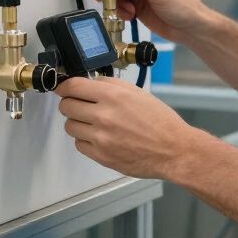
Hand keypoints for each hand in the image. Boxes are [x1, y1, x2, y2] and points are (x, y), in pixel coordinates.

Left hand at [56, 75, 195, 179]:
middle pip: (66, 106)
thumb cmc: (161, 123)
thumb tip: (92, 82)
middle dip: (71, 103)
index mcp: (114, 96)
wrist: (173, 150)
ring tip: (94, 123)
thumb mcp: (139, 93)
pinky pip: (79, 144)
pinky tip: (101, 137)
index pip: (73, 86)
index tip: (64, 88)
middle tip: (80, 105)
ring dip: (78, 122)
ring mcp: (101, 137)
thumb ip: (112, 85)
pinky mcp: (101, 155)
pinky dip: (86, 140)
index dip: (65, 86)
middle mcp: (104, 115)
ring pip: (70, 126)